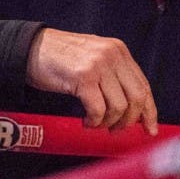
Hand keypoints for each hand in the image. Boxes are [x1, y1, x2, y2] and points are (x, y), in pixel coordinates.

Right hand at [26, 27, 157, 134]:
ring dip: (108, 122)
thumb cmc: (58, 58)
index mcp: (119, 51)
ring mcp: (98, 65)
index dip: (149, 111)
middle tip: (115, 130)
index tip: (149, 128)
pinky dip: (94, 121)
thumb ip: (112, 75)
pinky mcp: (83, 77)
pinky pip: (98, 109)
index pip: (144, 85)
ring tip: (95, 124)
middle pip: (137, 97)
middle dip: (129, 121)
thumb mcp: (92, 59)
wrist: (30, 48)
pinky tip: (86, 121)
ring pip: (119, 106)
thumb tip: (129, 108)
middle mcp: (112, 55)